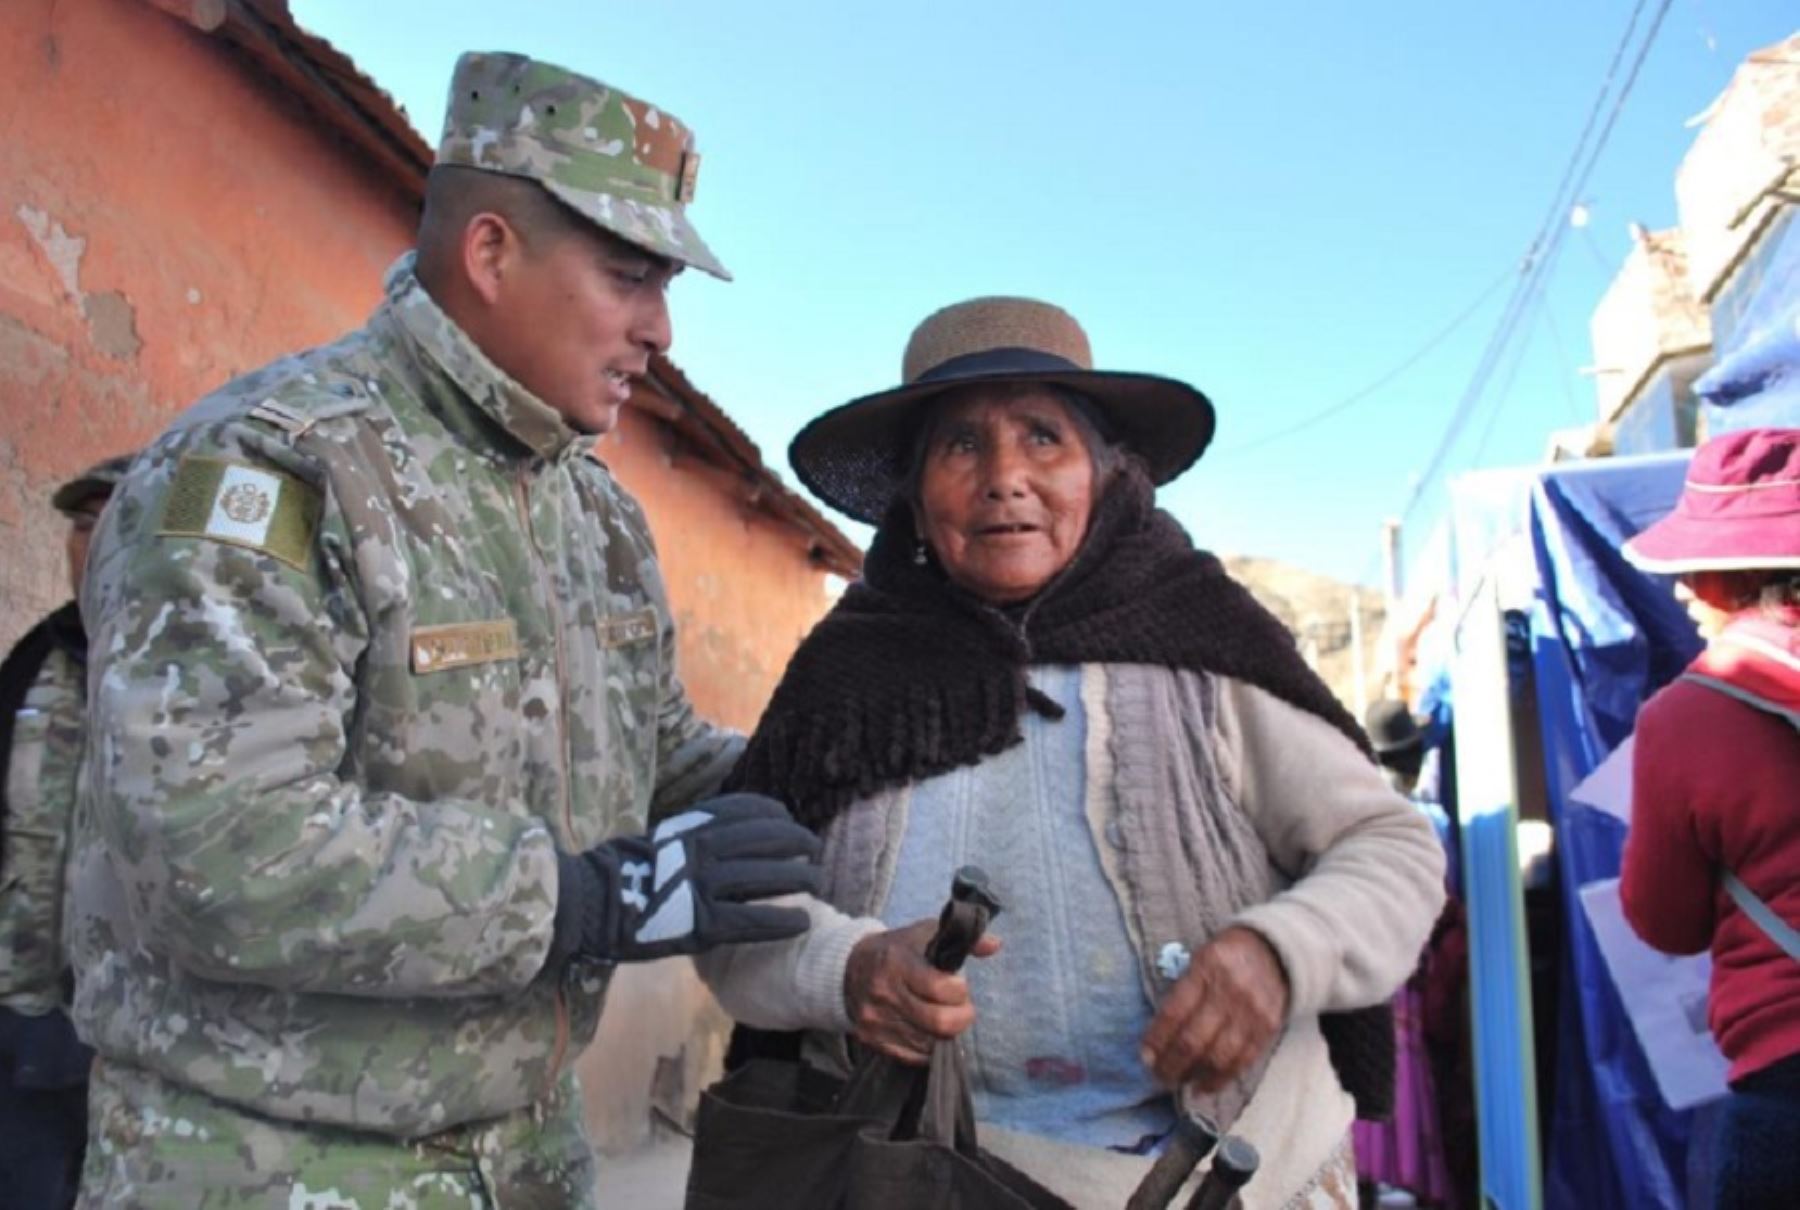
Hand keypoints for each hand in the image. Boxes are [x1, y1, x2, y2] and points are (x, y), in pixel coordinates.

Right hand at [551, 794, 821, 965]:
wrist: (587, 901)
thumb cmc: (616, 871)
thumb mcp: (657, 837)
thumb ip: (689, 834)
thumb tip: (715, 836)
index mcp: (691, 826)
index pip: (747, 809)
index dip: (776, 815)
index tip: (788, 819)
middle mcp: (704, 849)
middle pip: (767, 839)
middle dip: (797, 842)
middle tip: (814, 850)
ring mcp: (705, 886)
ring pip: (767, 877)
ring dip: (799, 877)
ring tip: (817, 881)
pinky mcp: (703, 924)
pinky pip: (753, 920)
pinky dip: (783, 920)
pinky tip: (802, 922)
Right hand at [844, 919, 1001, 1064]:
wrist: (848, 968)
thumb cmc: (897, 950)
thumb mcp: (927, 934)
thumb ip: (964, 939)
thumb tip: (995, 945)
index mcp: (897, 962)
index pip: (940, 988)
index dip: (960, 991)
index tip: (960, 985)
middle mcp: (884, 993)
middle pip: (939, 1022)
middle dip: (961, 1017)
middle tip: (962, 1008)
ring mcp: (876, 1020)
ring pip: (929, 1044)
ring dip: (946, 1033)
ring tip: (945, 1017)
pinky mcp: (872, 1040)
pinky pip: (913, 1057)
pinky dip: (929, 1048)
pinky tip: (931, 1032)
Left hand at [1139, 927, 1288, 1090]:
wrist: (1275, 951)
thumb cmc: (1226, 957)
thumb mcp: (1199, 960)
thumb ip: (1181, 992)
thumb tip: (1157, 1037)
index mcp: (1206, 969)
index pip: (1174, 1012)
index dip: (1157, 1040)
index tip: (1145, 1056)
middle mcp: (1230, 991)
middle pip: (1194, 1040)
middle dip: (1171, 1064)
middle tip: (1159, 1076)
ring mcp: (1252, 1012)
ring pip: (1218, 1056)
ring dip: (1194, 1076)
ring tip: (1178, 1082)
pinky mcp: (1268, 1028)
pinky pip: (1242, 1061)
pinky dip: (1220, 1079)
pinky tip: (1203, 1086)